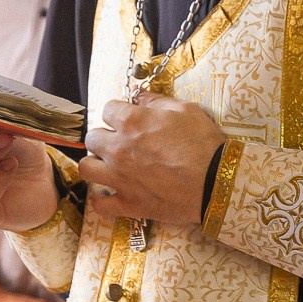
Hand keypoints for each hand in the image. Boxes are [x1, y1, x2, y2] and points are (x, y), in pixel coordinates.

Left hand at [80, 95, 225, 225]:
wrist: (216, 182)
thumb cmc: (204, 143)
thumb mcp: (186, 110)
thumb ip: (157, 101)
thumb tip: (140, 97)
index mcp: (131, 122)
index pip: (107, 109)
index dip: (119, 112)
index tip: (129, 118)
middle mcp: (118, 148)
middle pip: (92, 138)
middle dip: (105, 136)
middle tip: (122, 141)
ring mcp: (119, 178)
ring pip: (87, 168)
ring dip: (96, 164)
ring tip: (111, 165)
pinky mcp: (127, 203)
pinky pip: (99, 204)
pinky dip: (102, 199)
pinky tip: (112, 193)